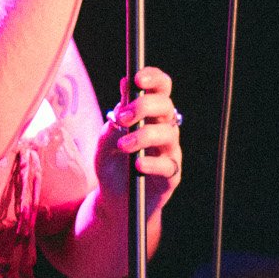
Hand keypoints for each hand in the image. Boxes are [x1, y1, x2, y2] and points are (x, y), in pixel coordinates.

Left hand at [94, 65, 182, 216]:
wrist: (113, 199)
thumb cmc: (112, 164)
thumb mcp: (107, 137)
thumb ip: (117, 116)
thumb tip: (126, 85)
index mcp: (150, 115)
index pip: (160, 88)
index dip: (153, 78)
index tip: (137, 78)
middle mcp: (164, 129)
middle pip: (166, 106)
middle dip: (144, 106)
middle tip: (122, 118)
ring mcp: (169, 152)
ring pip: (168, 134)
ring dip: (144, 136)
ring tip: (123, 145)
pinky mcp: (171, 176)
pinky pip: (168, 166)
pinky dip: (152, 163)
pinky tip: (137, 164)